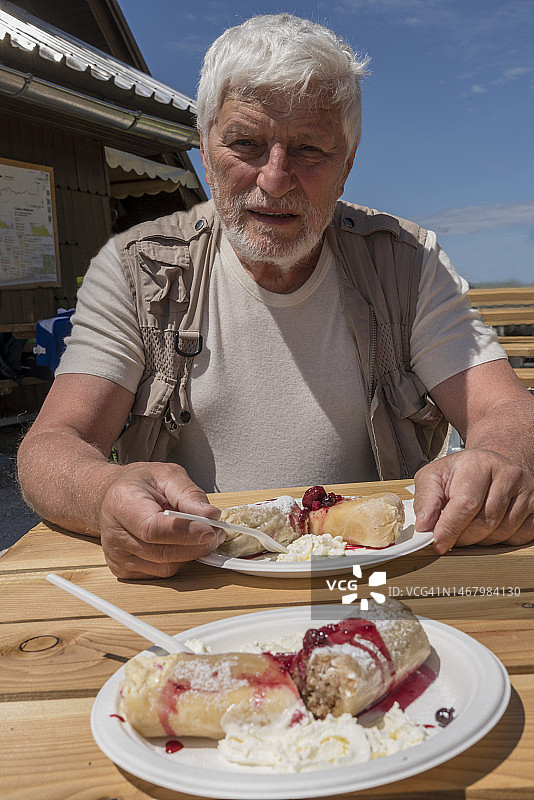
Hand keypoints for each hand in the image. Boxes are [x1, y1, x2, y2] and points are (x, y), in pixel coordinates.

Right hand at [99, 463, 225, 578]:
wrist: (116, 497)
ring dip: (190, 554)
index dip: (185, 533)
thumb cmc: (141, 484)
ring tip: (201, 535)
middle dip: (196, 545)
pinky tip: (181, 544)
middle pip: (162, 552)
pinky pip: (161, 574)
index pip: (153, 529)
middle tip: (217, 532)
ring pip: (165, 567)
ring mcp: (117, 556)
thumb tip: (210, 515)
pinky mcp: (124, 570)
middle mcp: (114, 534)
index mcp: (121, 504)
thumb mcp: (168, 475)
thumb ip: (189, 494)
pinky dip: (178, 561)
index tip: (210, 530)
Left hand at [413, 449, 533, 552]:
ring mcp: (527, 490)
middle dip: (463, 537)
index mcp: (478, 463)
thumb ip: (425, 499)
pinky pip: (519, 537)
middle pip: (485, 523)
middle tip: (451, 537)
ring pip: (502, 533)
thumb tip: (424, 525)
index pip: (466, 504)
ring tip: (469, 529)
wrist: (493, 465)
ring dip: (480, 541)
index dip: (450, 528)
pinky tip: (489, 529)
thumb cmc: (462, 472)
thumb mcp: (434, 476)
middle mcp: (507, 474)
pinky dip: (501, 541)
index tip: (439, 543)